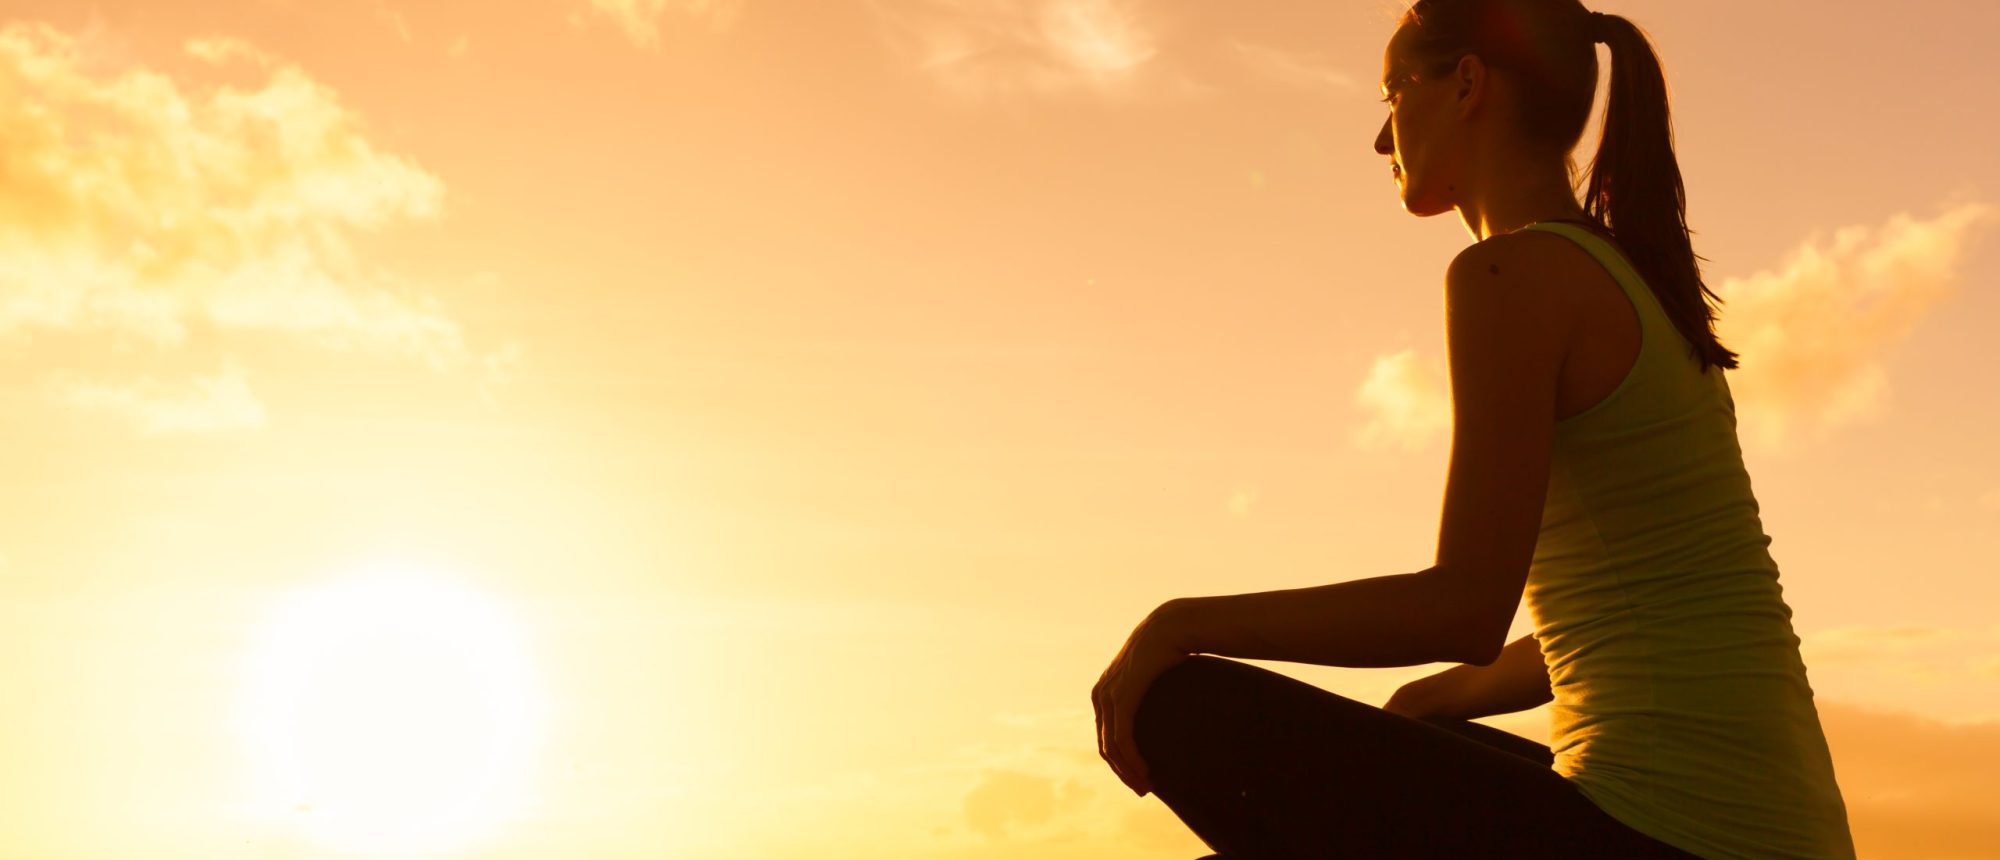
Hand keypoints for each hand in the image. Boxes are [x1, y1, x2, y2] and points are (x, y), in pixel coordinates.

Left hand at [1093, 599, 1195, 797]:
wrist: (1171, 627)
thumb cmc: (1168, 652)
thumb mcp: (1152, 679)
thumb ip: (1149, 696)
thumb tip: (1163, 712)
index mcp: (1104, 693)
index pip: (1105, 736)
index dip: (1120, 761)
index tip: (1139, 777)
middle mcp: (1100, 695)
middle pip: (1105, 746)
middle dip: (1123, 772)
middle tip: (1143, 789)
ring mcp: (1108, 696)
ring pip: (1111, 747)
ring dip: (1128, 771)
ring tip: (1146, 786)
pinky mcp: (1122, 698)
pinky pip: (1121, 738)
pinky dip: (1131, 759)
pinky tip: (1145, 772)